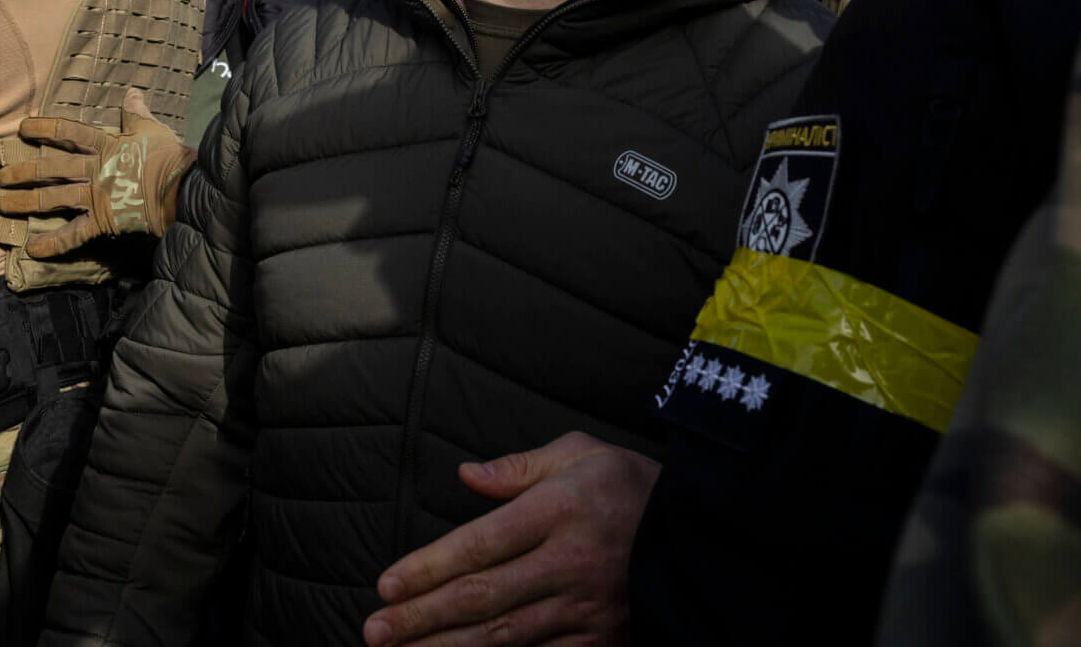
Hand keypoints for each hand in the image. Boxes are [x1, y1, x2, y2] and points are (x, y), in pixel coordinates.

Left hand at [0, 87, 196, 257]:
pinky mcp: (102, 222)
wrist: (183, 190)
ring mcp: (96, 197)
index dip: (44, 128)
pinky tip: (31, 250)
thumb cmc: (169, 157)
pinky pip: (73, 235)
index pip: (68, 132)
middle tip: (1, 177)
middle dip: (23, 172)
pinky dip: (52, 244)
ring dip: (26, 202)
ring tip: (3, 205)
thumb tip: (132, 92)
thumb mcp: (152, 128)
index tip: (22, 128)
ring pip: (53, 199)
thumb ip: (136, 112)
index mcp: (105, 145)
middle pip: (51, 169)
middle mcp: (94, 170)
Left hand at [364, 433, 659, 646]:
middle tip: (376, 631)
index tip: (386, 586)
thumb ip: (519, 467)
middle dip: (423, 618)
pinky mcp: (603, 640)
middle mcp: (570, 563)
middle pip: (483, 597)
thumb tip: (465, 475)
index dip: (429, 568)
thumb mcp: (581, 454)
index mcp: (560, 510)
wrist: (704, 534)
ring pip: (505, 637)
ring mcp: (587, 608)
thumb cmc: (633, 486)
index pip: (481, 544)